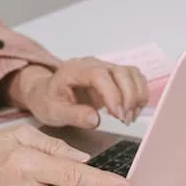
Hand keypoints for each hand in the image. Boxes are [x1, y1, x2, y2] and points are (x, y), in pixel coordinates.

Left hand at [8, 59, 148, 127]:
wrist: (46, 93)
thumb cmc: (49, 100)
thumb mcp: (54, 112)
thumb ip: (74, 116)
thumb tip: (95, 120)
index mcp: (75, 70)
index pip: (100, 75)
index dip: (113, 95)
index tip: (118, 115)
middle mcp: (93, 64)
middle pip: (122, 72)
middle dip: (129, 98)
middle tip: (125, 120)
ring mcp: (105, 68)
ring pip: (132, 74)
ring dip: (137, 96)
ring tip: (129, 117)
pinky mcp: (114, 76)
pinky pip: (135, 78)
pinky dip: (139, 94)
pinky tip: (132, 110)